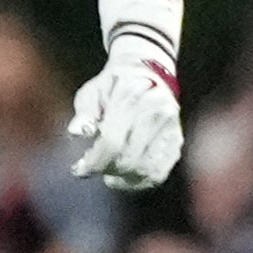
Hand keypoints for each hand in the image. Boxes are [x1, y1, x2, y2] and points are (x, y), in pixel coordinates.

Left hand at [68, 41, 183, 190]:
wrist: (147, 72)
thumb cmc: (112, 86)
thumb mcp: (92, 92)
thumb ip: (85, 113)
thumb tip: (76, 132)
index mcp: (133, 96)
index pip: (113, 141)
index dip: (94, 162)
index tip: (79, 170)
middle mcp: (157, 112)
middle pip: (129, 159)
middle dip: (106, 169)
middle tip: (91, 168)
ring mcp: (170, 128)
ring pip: (146, 170)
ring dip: (122, 179)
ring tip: (107, 173)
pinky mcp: (176, 141)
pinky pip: (158, 172)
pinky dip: (138, 181)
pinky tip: (123, 177)